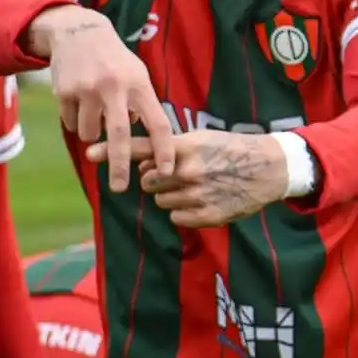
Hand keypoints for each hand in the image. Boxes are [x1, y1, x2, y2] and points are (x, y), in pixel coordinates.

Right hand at [29, 5, 174, 191]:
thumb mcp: (137, 74)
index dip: (164, 150)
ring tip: (93, 113)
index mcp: (139, 85)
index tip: (168, 172)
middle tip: (121, 188)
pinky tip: (77, 101)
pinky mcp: (64, 92)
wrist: (79, 31)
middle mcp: (114, 87)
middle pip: (120, 136)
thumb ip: (144, 106)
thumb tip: (144, 144)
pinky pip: (70, 124)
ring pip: (90, 134)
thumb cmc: (115, 60)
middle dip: (121, 166)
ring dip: (92, 135)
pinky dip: (75, 122)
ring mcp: (87, 89)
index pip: (158, 123)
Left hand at [85, 131, 289, 226]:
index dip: (112, 151)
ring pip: (161, 202)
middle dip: (155, 180)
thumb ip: (169, 149)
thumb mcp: (200, 139)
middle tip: (177, 175)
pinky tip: (203, 200)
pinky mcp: (207, 215)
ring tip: (196, 186)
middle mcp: (187, 171)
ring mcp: (197, 195)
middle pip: (147, 182)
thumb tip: (140, 164)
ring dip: (171, 197)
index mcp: (185, 147)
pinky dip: (184, 212)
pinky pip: (176, 218)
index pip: (141, 148)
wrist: (269, 168)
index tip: (88, 152)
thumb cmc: (230, 149)